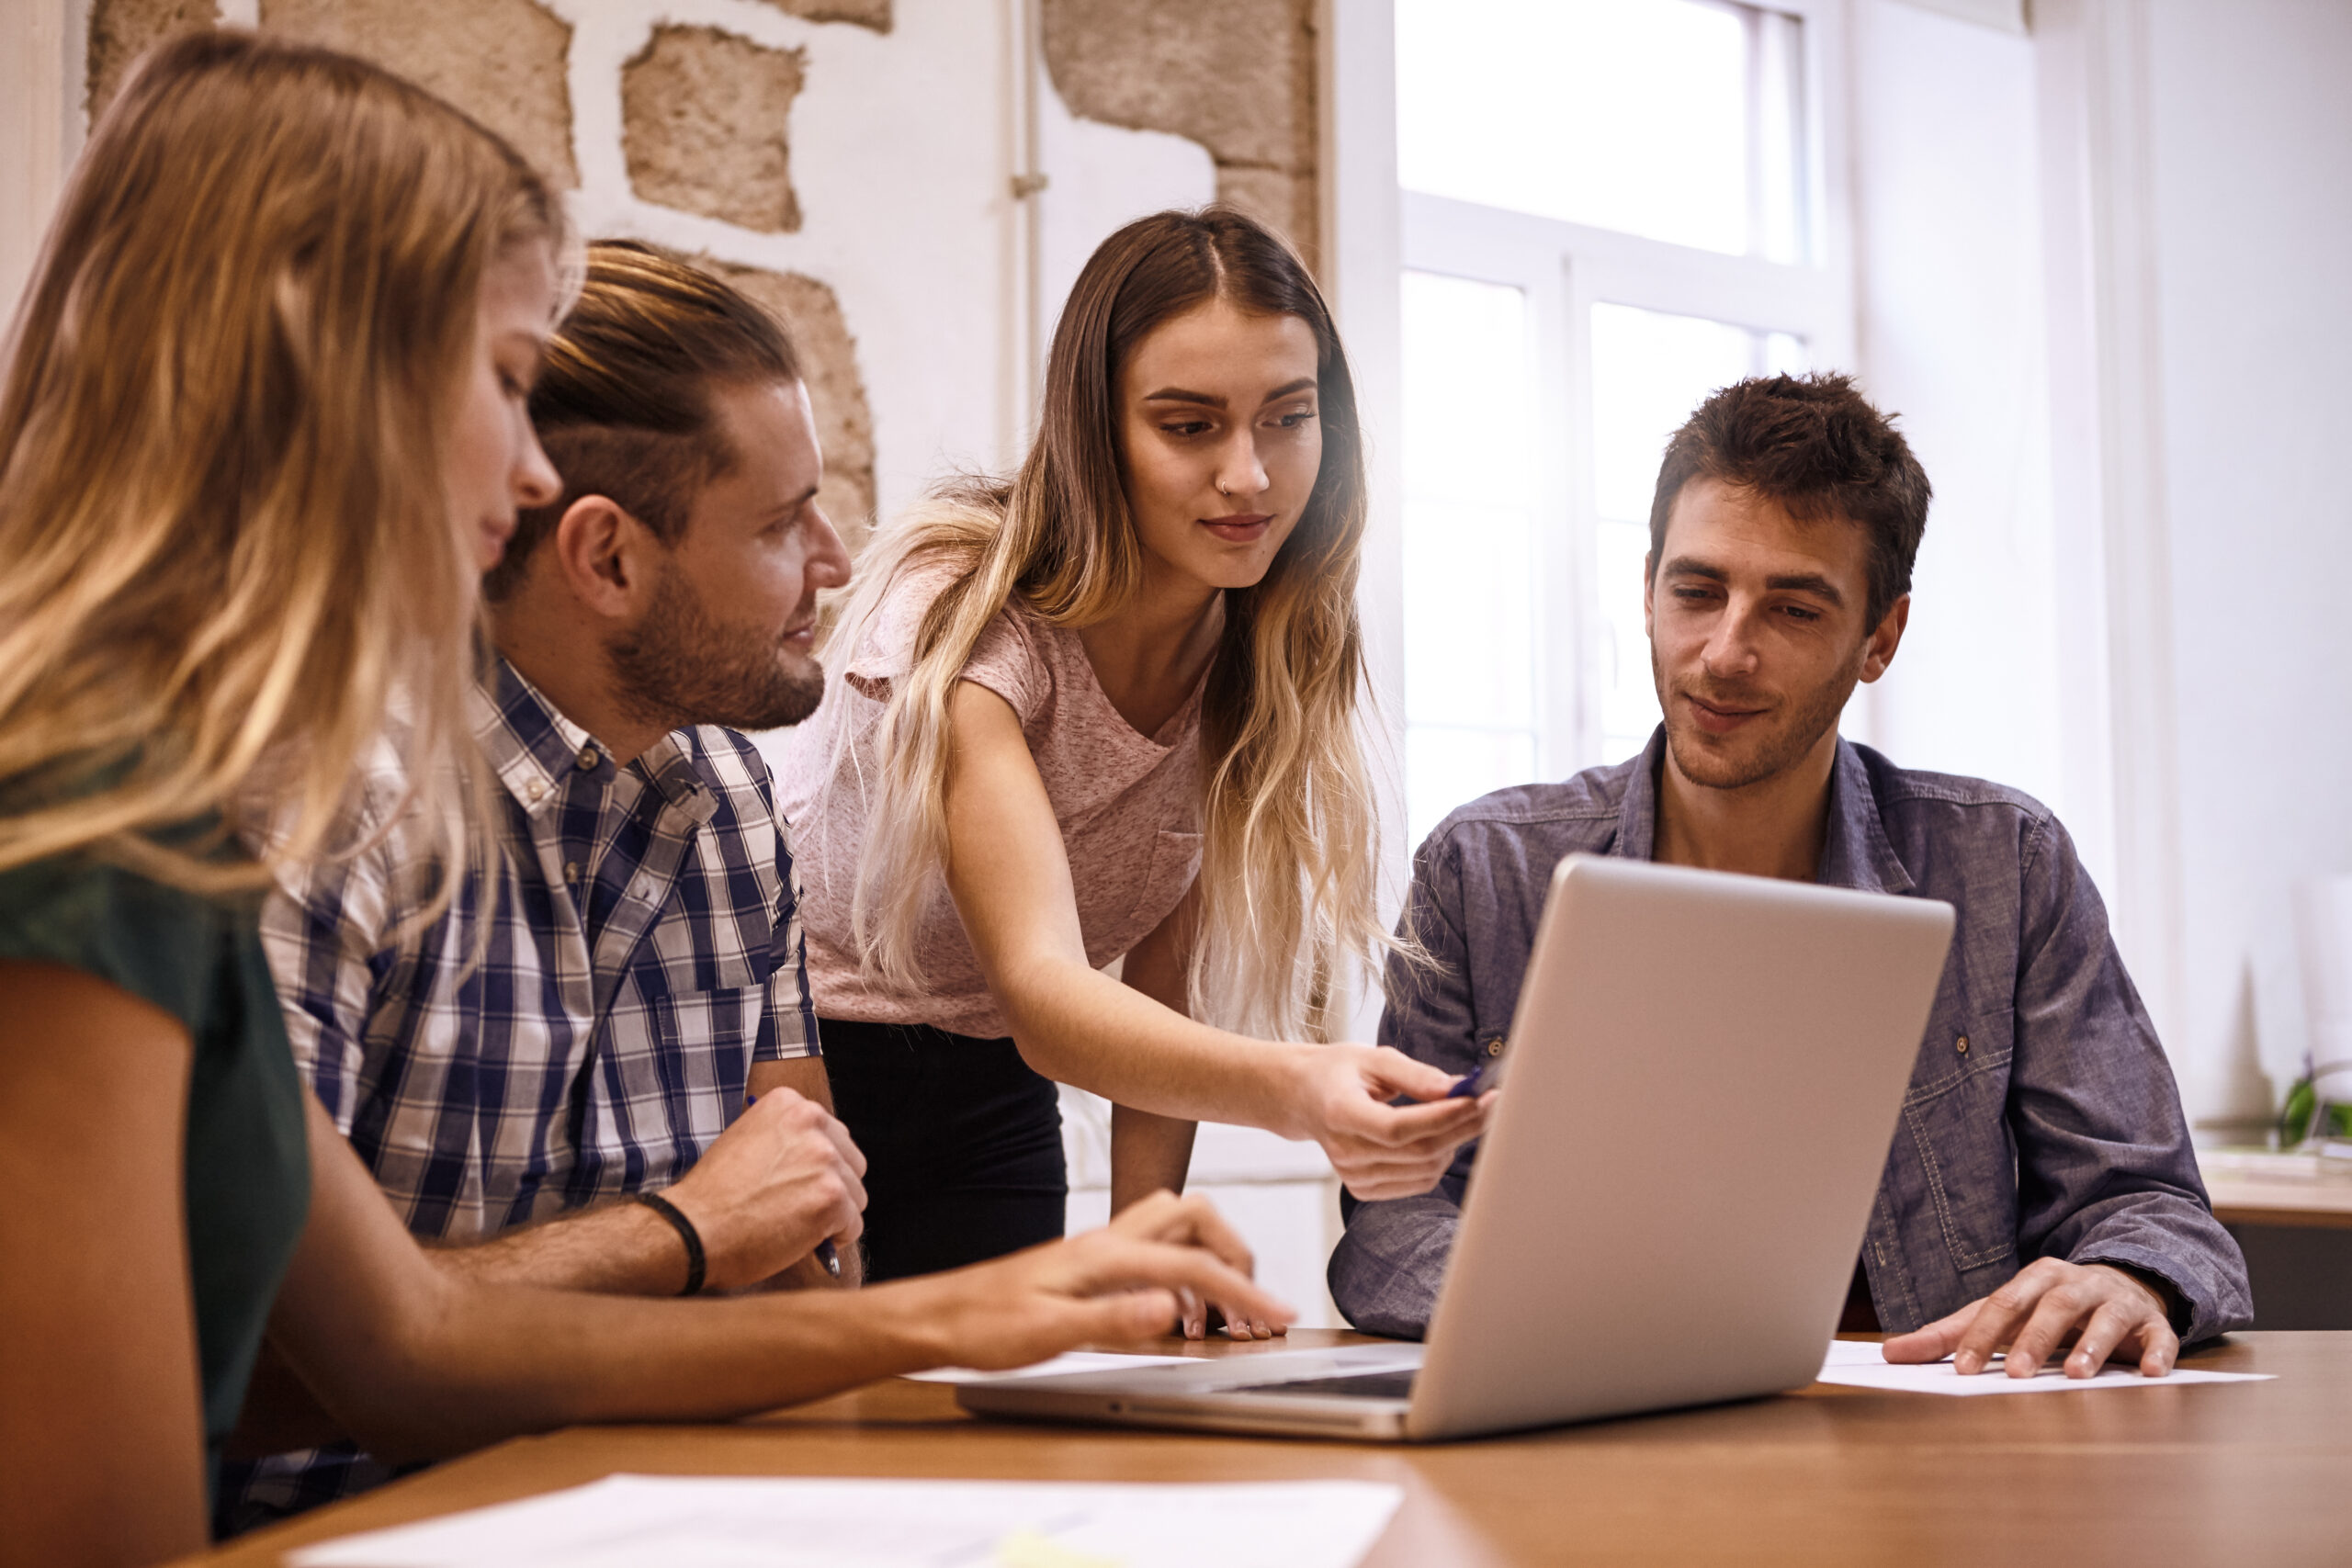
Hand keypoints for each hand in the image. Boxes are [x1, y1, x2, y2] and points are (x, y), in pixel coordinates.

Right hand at [660, 1089, 866, 1292]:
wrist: (692, 1228)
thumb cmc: (714, 1195)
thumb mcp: (747, 1141)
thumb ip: (786, 1139)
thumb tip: (822, 1156)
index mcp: (790, 1103)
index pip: (833, 1136)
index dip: (816, 1168)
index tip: (795, 1184)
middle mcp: (812, 1121)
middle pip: (851, 1163)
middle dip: (830, 1189)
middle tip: (796, 1209)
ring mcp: (824, 1158)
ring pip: (856, 1195)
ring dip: (832, 1216)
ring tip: (792, 1224)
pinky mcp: (832, 1196)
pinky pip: (852, 1226)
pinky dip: (832, 1240)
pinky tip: (800, 1239)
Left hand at [893, 1191, 1294, 1369]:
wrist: (938, 1317)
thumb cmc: (983, 1324)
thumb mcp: (1050, 1331)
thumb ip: (1113, 1317)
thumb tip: (1169, 1304)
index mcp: (1106, 1255)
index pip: (1193, 1263)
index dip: (1243, 1290)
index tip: (1277, 1317)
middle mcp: (1108, 1241)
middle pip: (1195, 1215)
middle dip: (1235, 1252)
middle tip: (1251, 1305)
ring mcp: (1100, 1250)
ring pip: (1176, 1227)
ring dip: (1210, 1261)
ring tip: (1221, 1317)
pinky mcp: (1091, 1266)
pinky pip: (1154, 1253)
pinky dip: (1181, 1277)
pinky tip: (1174, 1314)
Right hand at [1286, 1043, 1493, 1200]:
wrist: (1305, 1099)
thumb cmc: (1340, 1073)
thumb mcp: (1372, 1058)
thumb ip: (1415, 1075)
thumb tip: (1457, 1088)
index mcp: (1339, 1113)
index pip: (1398, 1128)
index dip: (1443, 1117)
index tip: (1478, 1098)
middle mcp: (1344, 1151)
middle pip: (1418, 1152)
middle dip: (1462, 1128)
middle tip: (1490, 1103)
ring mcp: (1353, 1176)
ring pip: (1425, 1170)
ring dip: (1455, 1143)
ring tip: (1464, 1115)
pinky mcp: (1363, 1189)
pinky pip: (1418, 1182)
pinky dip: (1439, 1160)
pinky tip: (1441, 1136)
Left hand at [1882, 1258, 2179, 1378]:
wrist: (2122, 1285)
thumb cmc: (2049, 1307)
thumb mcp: (2001, 1315)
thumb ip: (1950, 1333)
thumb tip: (1892, 1353)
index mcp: (2035, 1279)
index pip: (2002, 1304)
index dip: (1981, 1335)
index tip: (1961, 1368)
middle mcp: (2076, 1284)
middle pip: (2052, 1306)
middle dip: (2033, 1339)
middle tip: (2014, 1374)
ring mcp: (2117, 1302)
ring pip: (2105, 1318)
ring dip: (2092, 1345)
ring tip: (2077, 1374)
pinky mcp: (2153, 1323)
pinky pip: (2159, 1336)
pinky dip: (2157, 1353)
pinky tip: (2151, 1374)